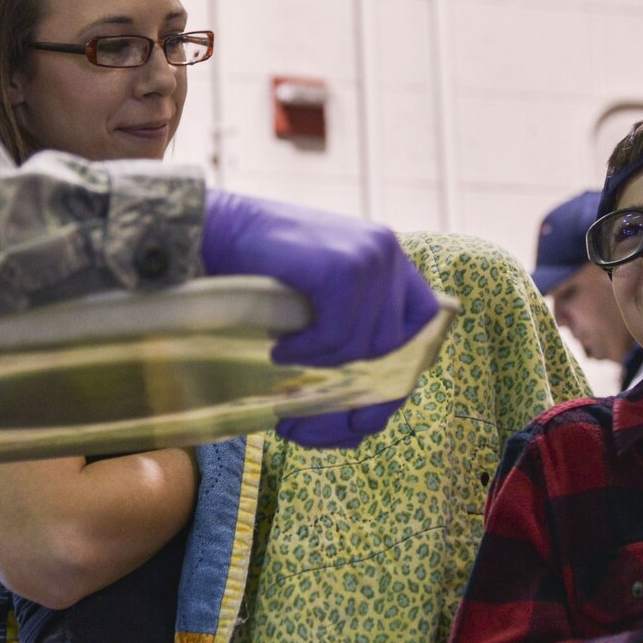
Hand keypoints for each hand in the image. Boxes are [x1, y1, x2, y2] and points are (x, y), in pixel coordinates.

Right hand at [199, 190, 439, 448]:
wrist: (220, 229)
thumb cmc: (266, 268)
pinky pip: (336, 335)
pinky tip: (280, 344)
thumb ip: (353, 324)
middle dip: (349, 376)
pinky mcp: (344, 267)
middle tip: (305, 386)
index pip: (422, 323)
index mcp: (390, 258)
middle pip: (393, 344)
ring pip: (363, 344)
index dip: (397, 370)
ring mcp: (370, 257)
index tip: (361, 412)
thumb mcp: (322, 295)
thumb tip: (369, 413)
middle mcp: (389, 253)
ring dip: (320, 361)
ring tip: (284, 351)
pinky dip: (305, 350)